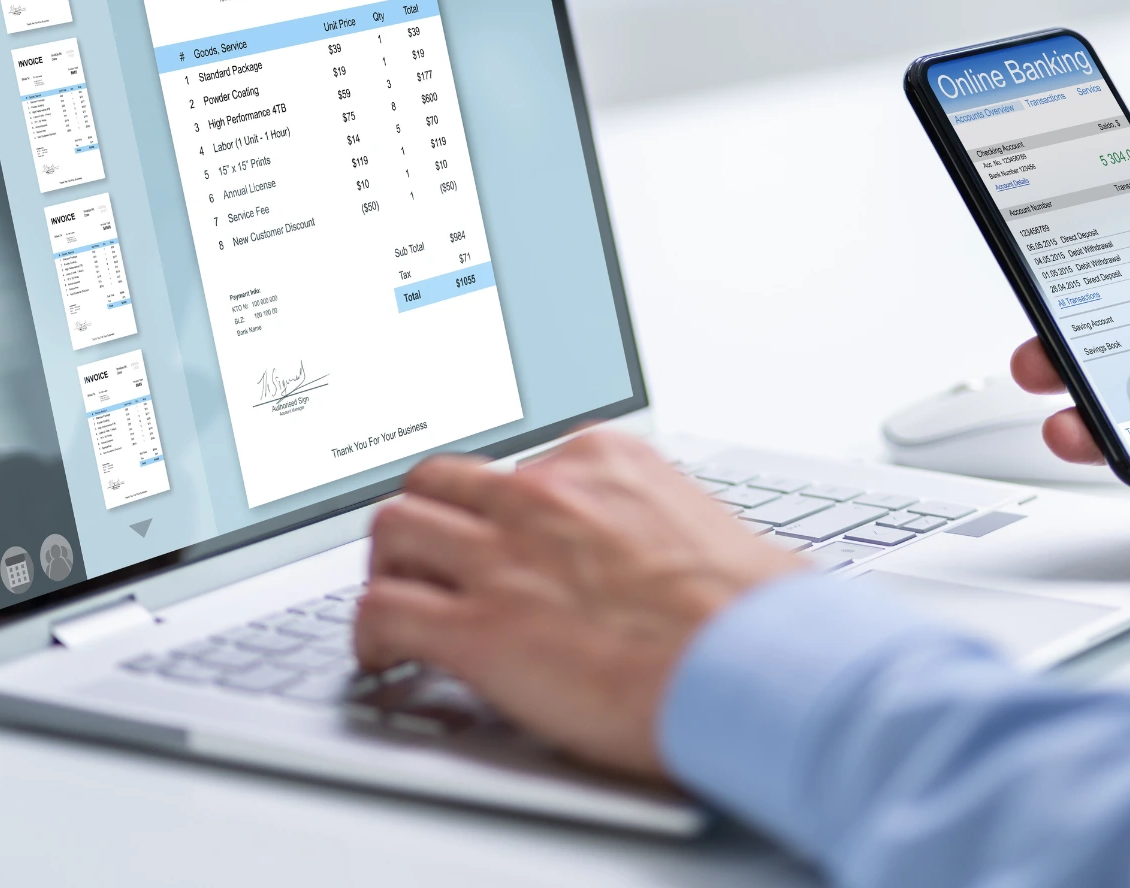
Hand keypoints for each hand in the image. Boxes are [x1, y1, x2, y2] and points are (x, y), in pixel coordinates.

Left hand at [353, 430, 802, 778]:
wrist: (759, 667)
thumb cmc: (756, 616)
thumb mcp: (709, 530)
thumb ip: (660, 529)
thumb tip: (672, 562)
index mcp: (602, 462)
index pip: (518, 466)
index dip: (496, 510)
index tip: (498, 538)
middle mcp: (543, 495)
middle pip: (438, 482)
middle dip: (424, 521)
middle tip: (425, 560)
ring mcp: (504, 558)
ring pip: (395, 529)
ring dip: (387, 567)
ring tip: (395, 601)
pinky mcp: (478, 629)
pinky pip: (383, 611)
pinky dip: (369, 633)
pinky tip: (382, 657)